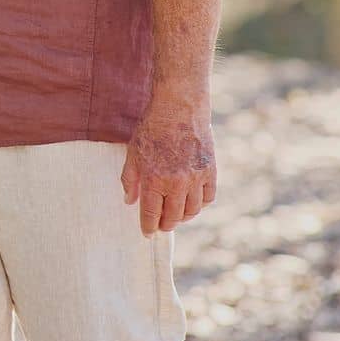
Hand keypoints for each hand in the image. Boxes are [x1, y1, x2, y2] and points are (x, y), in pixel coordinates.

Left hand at [120, 95, 215, 235]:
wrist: (179, 107)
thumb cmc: (152, 128)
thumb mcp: (133, 152)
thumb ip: (130, 179)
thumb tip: (129, 202)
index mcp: (153, 179)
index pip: (151, 214)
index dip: (148, 227)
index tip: (147, 233)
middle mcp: (176, 183)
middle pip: (173, 218)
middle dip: (165, 225)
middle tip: (161, 225)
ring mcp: (195, 178)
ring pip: (192, 211)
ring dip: (183, 217)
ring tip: (176, 215)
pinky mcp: (210, 171)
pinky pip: (208, 198)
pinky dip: (200, 203)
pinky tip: (192, 201)